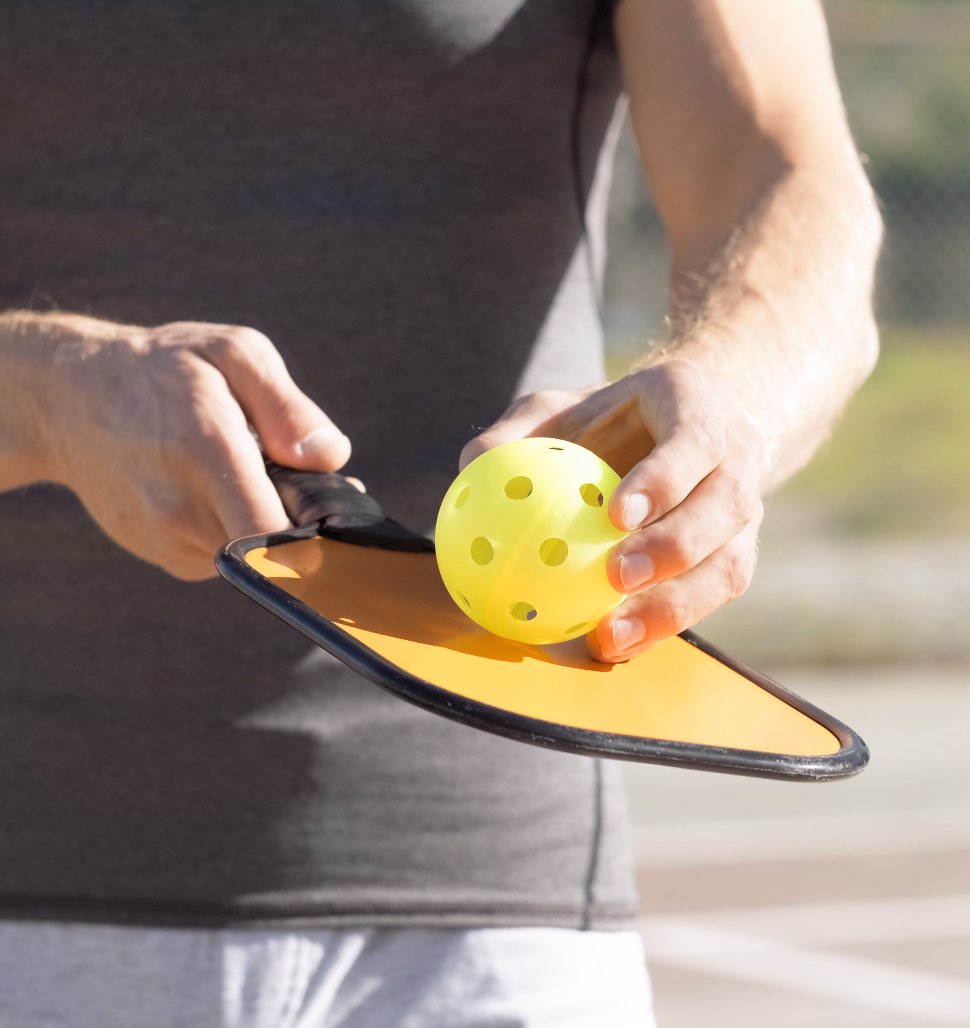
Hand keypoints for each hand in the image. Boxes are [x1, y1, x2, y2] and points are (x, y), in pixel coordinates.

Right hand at [32, 315, 350, 579]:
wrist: (65, 399)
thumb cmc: (162, 368)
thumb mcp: (232, 353)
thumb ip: (288, 407)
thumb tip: (330, 459)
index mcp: (205, 449)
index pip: (271, 533)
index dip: (313, 530)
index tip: (326, 507)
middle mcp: (180, 505)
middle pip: (272, 546)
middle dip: (293, 515)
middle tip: (283, 468)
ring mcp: (165, 538)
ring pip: (250, 552)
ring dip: (260, 519)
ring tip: (236, 468)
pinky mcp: (161, 555)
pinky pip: (224, 555)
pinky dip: (233, 528)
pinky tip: (212, 488)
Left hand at [460, 360, 763, 661]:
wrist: (677, 433)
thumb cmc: (607, 419)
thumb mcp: (560, 408)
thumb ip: (520, 430)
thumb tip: (473, 462)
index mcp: (699, 407)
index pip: (694, 440)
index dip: (664, 479)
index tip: (617, 515)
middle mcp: (737, 458)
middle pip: (726, 507)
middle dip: (674, 547)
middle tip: (615, 577)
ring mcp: (746, 513)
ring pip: (728, 565)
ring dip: (674, 606)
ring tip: (612, 636)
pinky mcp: (736, 557)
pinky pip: (709, 599)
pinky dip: (664, 626)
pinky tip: (615, 646)